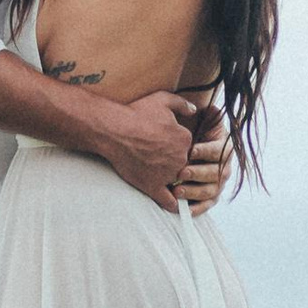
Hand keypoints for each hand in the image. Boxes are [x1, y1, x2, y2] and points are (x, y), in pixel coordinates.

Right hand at [105, 92, 198, 209]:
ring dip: (176, 182)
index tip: (168, 142)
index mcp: (185, 140)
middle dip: (177, 162)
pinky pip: (168, 201)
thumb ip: (182, 104)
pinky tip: (176, 207)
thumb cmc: (136, 113)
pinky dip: (174, 205)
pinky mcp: (153, 186)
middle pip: (186, 164)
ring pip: (178, 181)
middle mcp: (180, 159)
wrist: (113, 130)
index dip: (180, 145)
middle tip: (162, 158)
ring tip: (168, 180)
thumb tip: (195, 109)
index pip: (191, 146)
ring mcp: (167, 174)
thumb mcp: (163, 100)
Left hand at [174, 106, 230, 217]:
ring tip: (178, 191)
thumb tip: (211, 109)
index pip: (220, 150)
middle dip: (199, 173)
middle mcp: (225, 166)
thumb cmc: (187, 129)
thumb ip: (205, 113)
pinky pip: (206, 205)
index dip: (207, 151)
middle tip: (182, 172)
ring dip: (195, 191)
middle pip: (218, 173)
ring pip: (212, 191)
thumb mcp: (198, 117)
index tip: (191, 150)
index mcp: (224, 146)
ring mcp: (218, 183)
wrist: (179, 143)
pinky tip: (183, 208)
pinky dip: (196, 208)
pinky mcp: (210, 196)